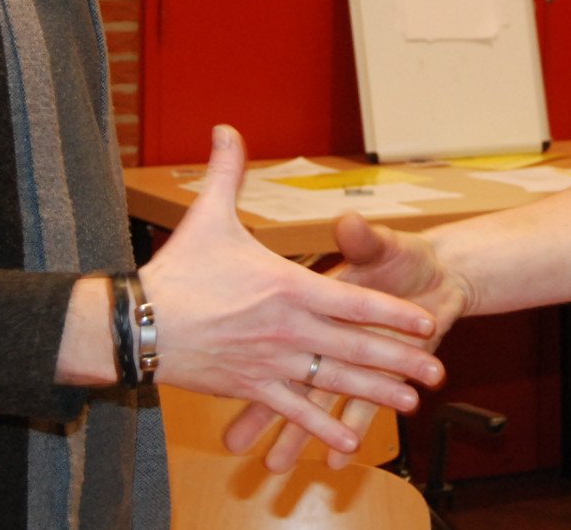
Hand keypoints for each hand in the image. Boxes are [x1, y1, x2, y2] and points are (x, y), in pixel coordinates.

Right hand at [140, 126, 444, 454]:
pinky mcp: (249, 388)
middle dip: (399, 359)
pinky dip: (322, 427)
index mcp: (287, 286)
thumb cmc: (177, 271)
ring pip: (333, 381)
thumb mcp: (208, 216)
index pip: (353, 301)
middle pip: (355, 346)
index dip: (393, 312)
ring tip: (410, 403)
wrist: (134, 324)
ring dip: (374, 393)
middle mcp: (286, 328)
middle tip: (436, 371)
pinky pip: (294, 410)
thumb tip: (227, 128)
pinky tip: (349, 442)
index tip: (427, 321)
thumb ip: (228, 172)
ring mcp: (269, 363)